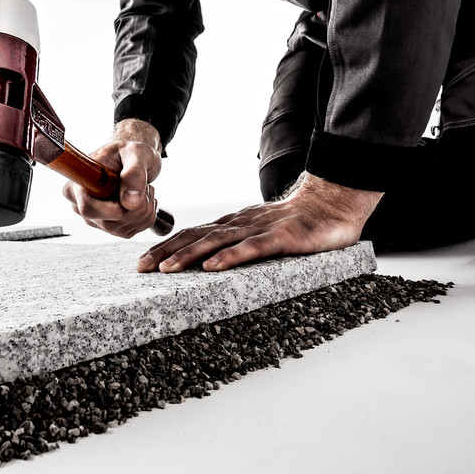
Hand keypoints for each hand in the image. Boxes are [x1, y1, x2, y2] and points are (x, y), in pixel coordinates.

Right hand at [62, 119, 162, 237]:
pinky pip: (131, 231)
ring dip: (144, 210)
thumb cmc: (129, 152)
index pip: (87, 207)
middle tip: (144, 185)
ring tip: (143, 188)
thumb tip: (130, 202)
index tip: (130, 195)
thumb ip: (134, 173)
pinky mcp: (110, 227)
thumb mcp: (135, 153)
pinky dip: (146, 217)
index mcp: (79, 183)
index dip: (111, 208)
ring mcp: (95, 218)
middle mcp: (81, 204)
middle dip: (135, 208)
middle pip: (108, 222)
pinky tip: (143, 199)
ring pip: (122, 229)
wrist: (133, 159)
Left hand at [137, 173, 382, 271]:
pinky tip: (213, 267)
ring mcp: (260, 229)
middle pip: (196, 237)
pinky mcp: (282, 237)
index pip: (192, 234)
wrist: (333, 203)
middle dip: (165, 252)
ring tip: (166, 269)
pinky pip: (252, 248)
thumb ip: (237, 245)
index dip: (166, 247)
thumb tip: (208, 263)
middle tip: (141, 268)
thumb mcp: (260, 234)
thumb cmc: (298, 224)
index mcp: (233, 224)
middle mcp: (240, 224)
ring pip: (217, 242)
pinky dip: (230, 257)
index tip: (142, 262)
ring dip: (189, 255)